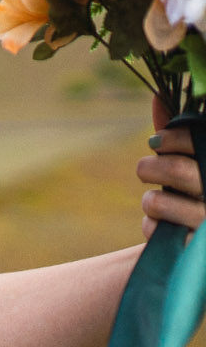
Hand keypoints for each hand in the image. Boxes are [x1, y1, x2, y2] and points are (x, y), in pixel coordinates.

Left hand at [139, 99, 202, 235]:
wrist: (200, 248)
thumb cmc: (197, 194)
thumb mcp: (191, 162)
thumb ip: (178, 133)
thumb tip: (157, 96)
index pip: (198, 140)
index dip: (173, 138)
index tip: (158, 142)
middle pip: (176, 171)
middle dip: (150, 168)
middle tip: (147, 171)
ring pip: (158, 202)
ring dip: (150, 201)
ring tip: (158, 203)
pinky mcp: (196, 250)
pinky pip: (154, 231)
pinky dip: (150, 227)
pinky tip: (167, 229)